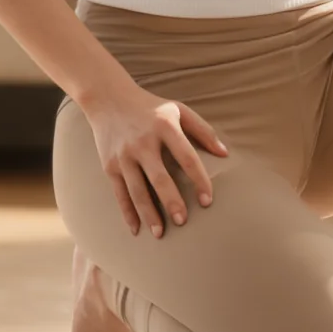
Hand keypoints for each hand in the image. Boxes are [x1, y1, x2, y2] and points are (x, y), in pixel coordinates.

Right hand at [81, 82, 228, 238]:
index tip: (208, 200)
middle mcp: (142, 142)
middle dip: (170, 201)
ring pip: (137, 190)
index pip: (186, 157)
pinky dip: (127, 213)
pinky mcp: (109, 165)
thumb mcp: (178, 110)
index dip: (199, 179)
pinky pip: (119, 193)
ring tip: (161, 233)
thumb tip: (225, 154)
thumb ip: (203, 130)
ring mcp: (123, 155)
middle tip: (183, 221)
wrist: (108, 98)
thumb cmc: (150, 107)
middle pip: (159, 177)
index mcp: (164, 127)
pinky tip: (136, 229)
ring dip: (148, 213)